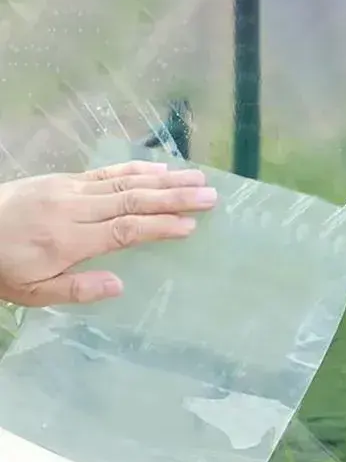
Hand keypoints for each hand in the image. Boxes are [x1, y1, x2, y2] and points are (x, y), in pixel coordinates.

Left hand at [0, 160, 216, 305]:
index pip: (123, 231)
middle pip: (132, 200)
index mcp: (68, 239)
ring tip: (197, 178)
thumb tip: (119, 284)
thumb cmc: (4, 267)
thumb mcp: (35, 292)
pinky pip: (106, 172)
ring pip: (124, 182)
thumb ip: (78, 289)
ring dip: (164, 179)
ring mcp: (69, 189)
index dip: (159, 227)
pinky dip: (136, 169)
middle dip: (174, 198)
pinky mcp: (65, 180)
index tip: (190, 226)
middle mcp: (73, 208)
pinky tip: (158, 168)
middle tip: (209, 196)